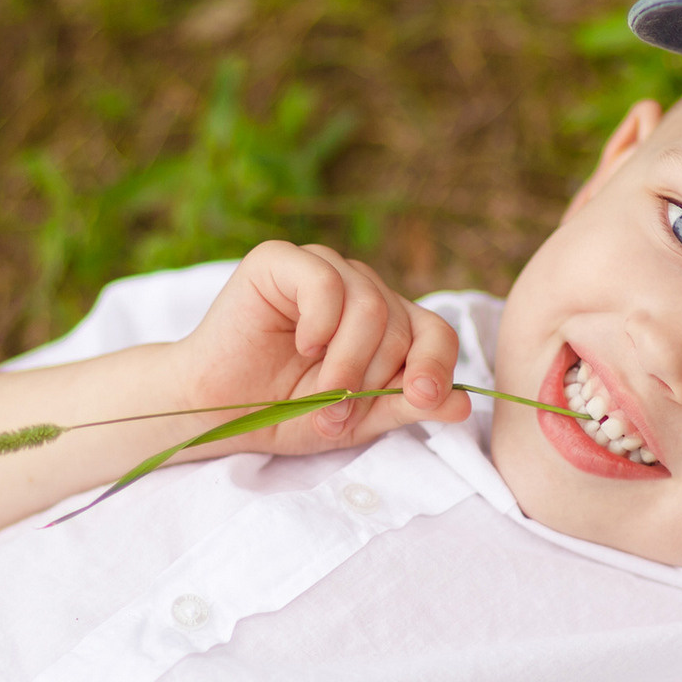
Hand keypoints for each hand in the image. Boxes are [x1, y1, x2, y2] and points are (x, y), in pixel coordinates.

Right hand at [171, 241, 473, 455]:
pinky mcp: (282, 260)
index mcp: (388, 325)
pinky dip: (320, 322)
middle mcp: (361, 291)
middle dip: (369, 382)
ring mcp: (324, 270)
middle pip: (399, 326)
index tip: (420, 398)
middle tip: (335, 416)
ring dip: (344, 364)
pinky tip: (302, 345)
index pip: (435, 334)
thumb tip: (463, 405)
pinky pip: (326, 281)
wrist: (218, 410)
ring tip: (316, 395)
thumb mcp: (358, 421)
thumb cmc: (285, 413)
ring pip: (369, 306)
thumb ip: (406, 406)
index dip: (435, 366)